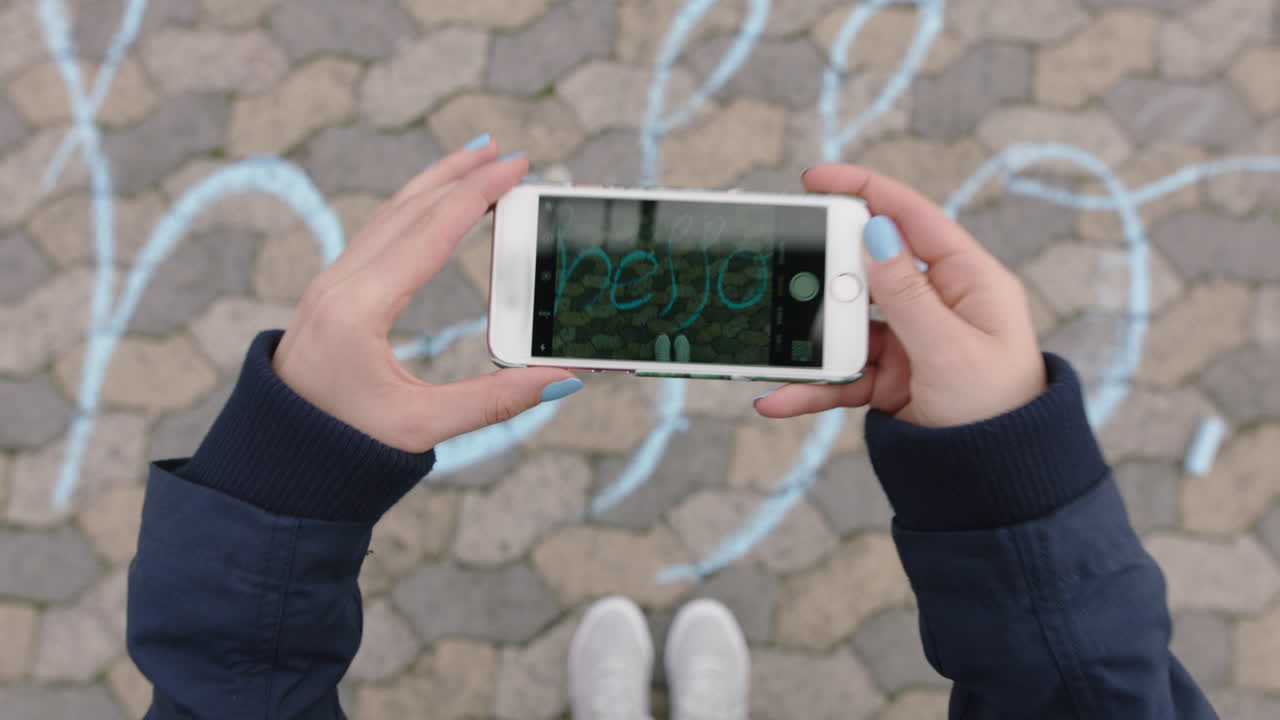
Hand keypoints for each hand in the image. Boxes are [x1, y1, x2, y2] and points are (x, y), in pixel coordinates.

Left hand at [272, 138, 578, 452]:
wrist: (274, 463)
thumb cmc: (342, 450)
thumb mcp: (421, 427)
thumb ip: (494, 401)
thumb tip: (560, 380)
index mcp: (359, 310)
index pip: (429, 233)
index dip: (476, 195)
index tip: (514, 167)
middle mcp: (339, 285)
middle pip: (408, 210)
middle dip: (459, 176)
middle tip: (506, 152)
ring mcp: (330, 285)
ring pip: (388, 215)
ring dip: (433, 184)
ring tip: (473, 160)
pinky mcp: (330, 293)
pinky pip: (376, 233)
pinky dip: (411, 208)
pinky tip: (430, 204)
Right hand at [755, 164, 1046, 427]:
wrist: (999, 487)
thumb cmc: (997, 414)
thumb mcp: (950, 351)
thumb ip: (907, 295)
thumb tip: (876, 233)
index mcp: (967, 281)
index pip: (911, 219)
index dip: (864, 191)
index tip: (816, 180)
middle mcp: (936, 304)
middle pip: (867, 268)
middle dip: (824, 273)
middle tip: (785, 272)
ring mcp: (910, 341)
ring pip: (845, 324)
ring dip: (809, 338)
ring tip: (772, 348)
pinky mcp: (889, 378)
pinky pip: (840, 375)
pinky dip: (810, 386)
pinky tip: (779, 397)